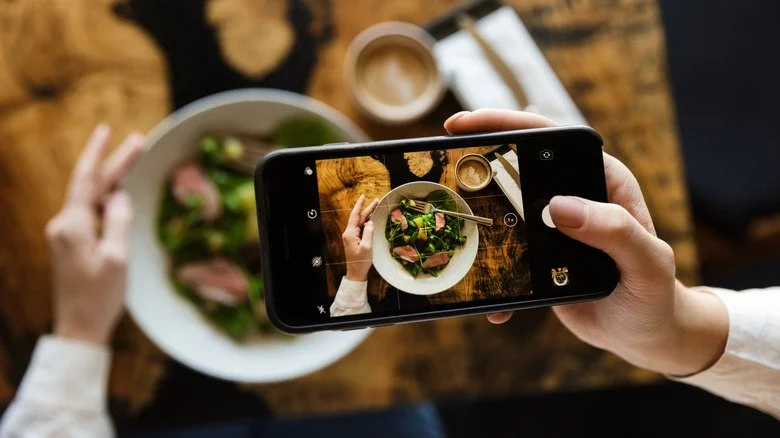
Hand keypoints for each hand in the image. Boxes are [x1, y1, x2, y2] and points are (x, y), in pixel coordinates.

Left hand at [45, 124, 144, 344]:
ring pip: (91, 197)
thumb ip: (119, 221)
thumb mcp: (117, 258)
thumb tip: (120, 196)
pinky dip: (106, 198)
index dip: (99, 153)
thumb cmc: (100, 297)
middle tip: (136, 140)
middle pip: (90, 185)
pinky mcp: (71, 244)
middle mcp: (64, 225)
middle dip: (113, 162)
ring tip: (131, 159)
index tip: (108, 130)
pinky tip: (118, 192)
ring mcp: (66, 235)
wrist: (79, 328)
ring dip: (111, 179)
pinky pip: (90, 213)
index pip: (87, 179)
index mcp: (73, 226)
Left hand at [342, 195, 378, 281]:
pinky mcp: (354, 240)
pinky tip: (372, 220)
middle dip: (367, 209)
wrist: (356, 273)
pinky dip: (367, 223)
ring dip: (368, 215)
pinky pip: (361, 228)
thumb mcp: (367, 247)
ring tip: (376, 207)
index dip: (360, 205)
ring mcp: (351, 237)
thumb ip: (368, 233)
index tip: (364, 197)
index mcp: (350, 233)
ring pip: (360, 222)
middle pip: (358, 218)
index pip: (355, 216)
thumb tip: (370, 222)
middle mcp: (349, 233)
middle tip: (376, 201)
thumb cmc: (361, 261)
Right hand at [445, 109, 727, 375]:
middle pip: (517, 165)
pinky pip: (503, 254)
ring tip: (446, 212)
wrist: (644, 335)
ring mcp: (551, 227)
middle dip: (476, 157)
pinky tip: (482, 291)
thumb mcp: (645, 263)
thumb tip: (557, 207)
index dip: (509, 124)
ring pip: (502, 207)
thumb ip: (613, 231)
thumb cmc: (655, 295)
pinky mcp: (536, 257)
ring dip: (472, 211)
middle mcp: (573, 197)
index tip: (470, 125)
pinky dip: (487, 270)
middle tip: (441, 153)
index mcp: (601, 181)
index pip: (552, 139)